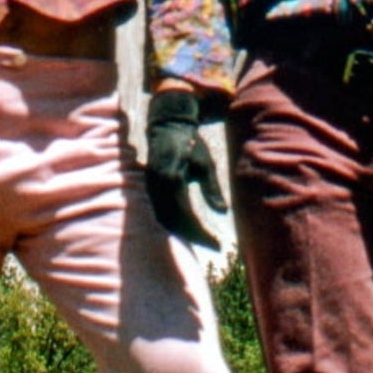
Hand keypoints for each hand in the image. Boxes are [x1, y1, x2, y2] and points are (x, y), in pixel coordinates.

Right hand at [145, 91, 228, 248]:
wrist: (167, 126)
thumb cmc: (190, 144)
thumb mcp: (206, 164)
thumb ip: (212, 189)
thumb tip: (222, 211)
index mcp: (172, 181)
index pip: (186, 216)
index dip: (201, 233)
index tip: (217, 243)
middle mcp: (158, 188)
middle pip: (174, 223)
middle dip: (194, 237)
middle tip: (214, 245)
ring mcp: (151, 189)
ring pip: (165, 220)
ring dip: (184, 233)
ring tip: (203, 240)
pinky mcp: (150, 188)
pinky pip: (161, 213)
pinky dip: (175, 224)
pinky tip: (188, 228)